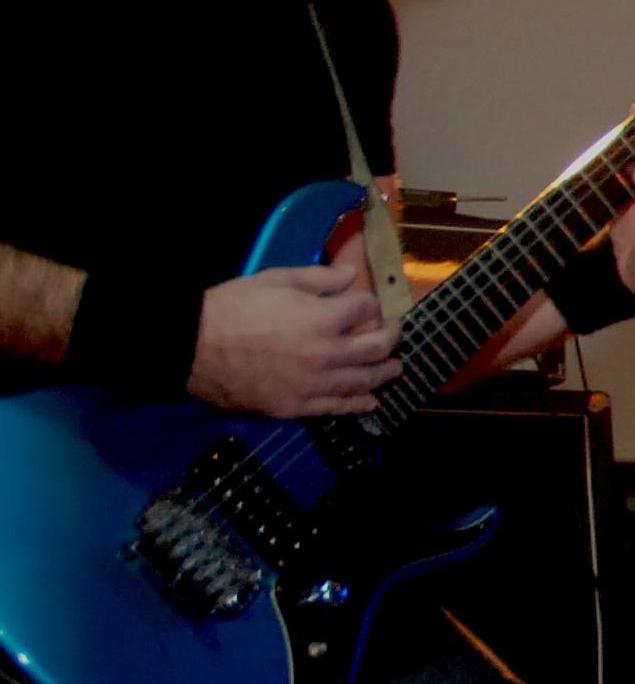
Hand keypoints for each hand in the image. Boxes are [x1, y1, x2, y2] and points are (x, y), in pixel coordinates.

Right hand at [191, 232, 398, 416]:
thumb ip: (318, 278)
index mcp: (323, 319)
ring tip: (395, 368)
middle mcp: (326, 354)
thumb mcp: (275, 280)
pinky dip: (358, 404)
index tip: (373, 304)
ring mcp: (312, 385)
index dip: (371, 304)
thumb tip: (350, 275)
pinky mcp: (295, 407)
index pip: (365, 309)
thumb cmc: (230, 307)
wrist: (190, 347)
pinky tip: (370, 401)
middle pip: (377, 348)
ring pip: (364, 381)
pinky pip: (336, 408)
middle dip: (392, 337)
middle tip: (395, 333)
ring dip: (385, 373)